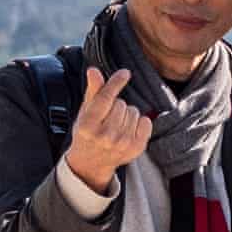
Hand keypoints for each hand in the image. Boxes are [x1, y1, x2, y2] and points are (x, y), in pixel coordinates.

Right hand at [60, 66, 153, 192]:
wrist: (92, 162)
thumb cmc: (87, 132)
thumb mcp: (85, 112)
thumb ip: (92, 91)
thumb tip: (94, 70)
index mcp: (87, 125)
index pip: (105, 99)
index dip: (115, 83)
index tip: (125, 72)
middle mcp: (105, 136)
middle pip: (121, 104)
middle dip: (116, 105)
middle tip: (108, 116)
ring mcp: (122, 144)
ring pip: (134, 112)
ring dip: (127, 113)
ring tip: (116, 124)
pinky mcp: (136, 148)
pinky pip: (146, 122)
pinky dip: (139, 121)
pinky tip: (128, 128)